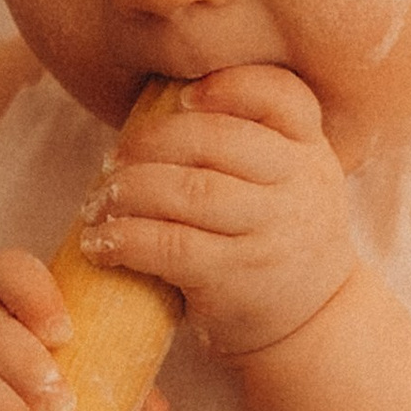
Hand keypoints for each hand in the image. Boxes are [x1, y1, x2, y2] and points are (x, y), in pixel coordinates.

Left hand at [78, 68, 356, 362]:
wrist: (312, 324)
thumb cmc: (278, 237)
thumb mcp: (291, 182)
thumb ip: (253, 140)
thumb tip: (161, 98)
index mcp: (310, 151)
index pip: (282, 97)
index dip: (230, 87)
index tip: (182, 97)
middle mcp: (300, 186)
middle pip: (218, 140)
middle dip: (152, 142)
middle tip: (112, 159)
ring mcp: (272, 232)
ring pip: (189, 190)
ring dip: (128, 191)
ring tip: (98, 201)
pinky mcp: (238, 277)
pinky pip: (171, 246)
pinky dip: (126, 239)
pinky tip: (100, 243)